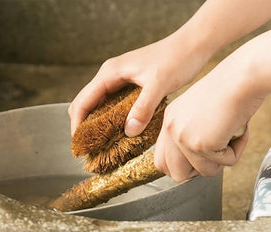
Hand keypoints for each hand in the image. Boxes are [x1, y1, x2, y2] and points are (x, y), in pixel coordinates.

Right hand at [68, 34, 209, 135]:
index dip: (78, 124)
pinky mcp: (130, 85)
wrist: (192, 45)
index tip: (79, 145)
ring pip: (99, 105)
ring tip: (102, 144)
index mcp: (110, 73)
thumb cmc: (176, 59)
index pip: (83, 101)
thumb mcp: (159, 85)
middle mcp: (111, 76)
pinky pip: (113, 105)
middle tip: (90, 148)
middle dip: (84, 126)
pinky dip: (111, 119)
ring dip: (98, 124)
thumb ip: (143, 108)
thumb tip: (129, 131)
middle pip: (86, 103)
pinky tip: (119, 131)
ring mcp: (120, 80)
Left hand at [154, 54, 264, 181]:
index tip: (199, 162)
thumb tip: (196, 163)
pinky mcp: (199, 144)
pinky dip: (236, 151)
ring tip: (231, 136)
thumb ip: (191, 134)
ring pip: (203, 172)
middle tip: (216, 154)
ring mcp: (182, 138)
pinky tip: (238, 130)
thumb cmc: (229, 89)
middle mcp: (171, 130)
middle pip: (176, 174)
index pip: (161, 160)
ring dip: (222, 159)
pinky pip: (224, 163)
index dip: (180, 168)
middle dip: (199, 171)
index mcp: (169, 120)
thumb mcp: (200, 111)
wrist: (241, 77)